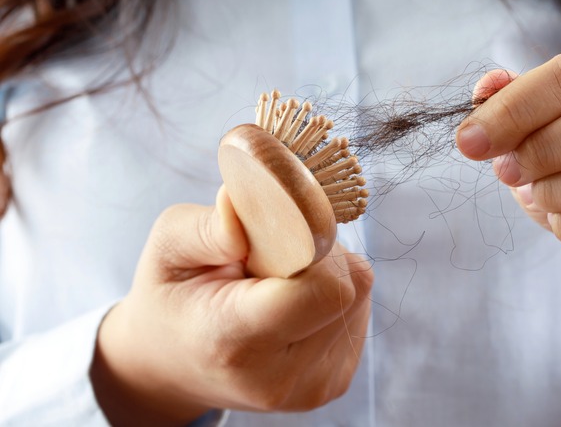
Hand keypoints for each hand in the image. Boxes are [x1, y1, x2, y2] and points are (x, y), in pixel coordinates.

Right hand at [90, 186, 372, 425]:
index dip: (312, 245)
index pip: (322, 288)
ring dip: (326, 274)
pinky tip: (292, 305)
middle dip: (319, 255)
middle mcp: (279, 377)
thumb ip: (212, 226)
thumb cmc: (172, 297)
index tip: (279, 232)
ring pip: (359, 295)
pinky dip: (331, 297)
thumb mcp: (168, 247)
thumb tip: (272, 205)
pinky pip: (358, 313)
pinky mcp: (334, 384)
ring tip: (275, 286)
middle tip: (269, 258)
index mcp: (233, 342)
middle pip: (348, 287)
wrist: (173, 366)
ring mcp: (312, 388)